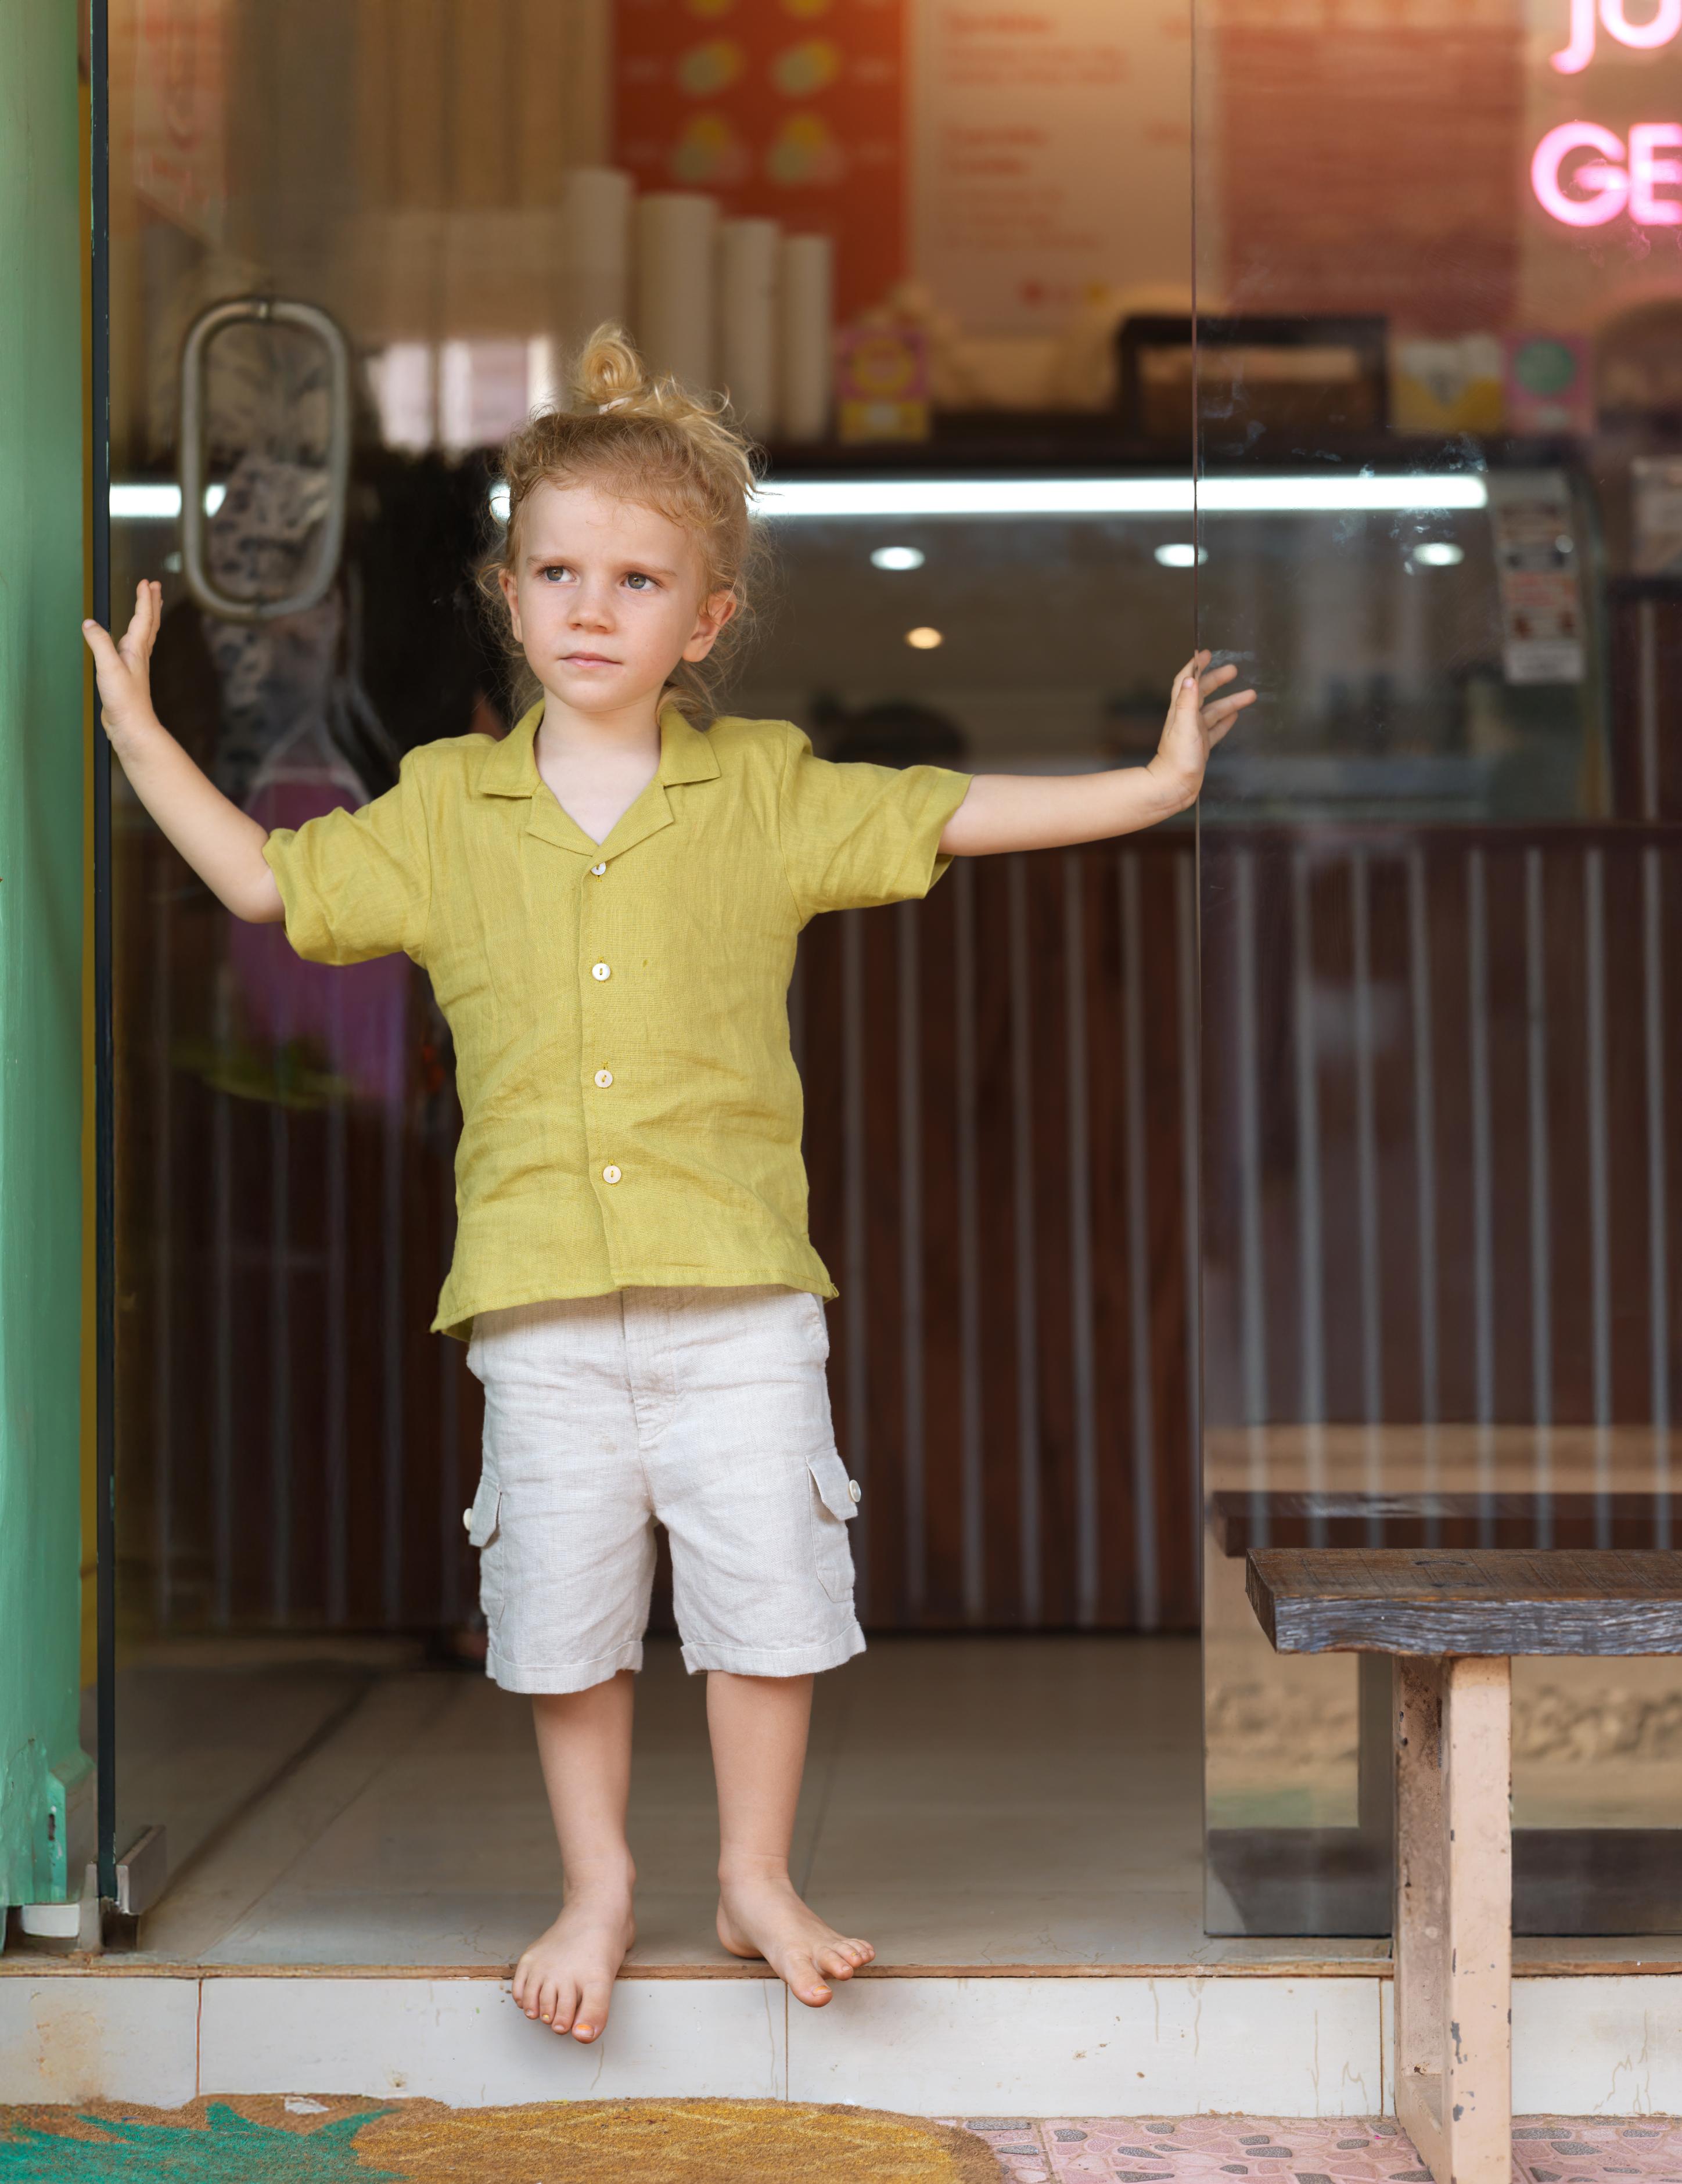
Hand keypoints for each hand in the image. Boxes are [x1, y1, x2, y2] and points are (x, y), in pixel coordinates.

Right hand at [82, 579, 162, 745]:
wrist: (131, 727)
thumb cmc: (124, 701)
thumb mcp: (109, 668)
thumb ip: (99, 643)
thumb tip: (89, 623)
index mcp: (136, 650)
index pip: (143, 618)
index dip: (144, 599)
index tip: (147, 582)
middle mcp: (138, 655)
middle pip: (149, 624)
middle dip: (151, 603)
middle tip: (155, 586)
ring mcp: (134, 665)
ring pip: (144, 635)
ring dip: (146, 618)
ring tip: (147, 607)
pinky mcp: (127, 675)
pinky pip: (133, 648)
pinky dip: (134, 636)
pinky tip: (127, 641)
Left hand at [1147, 650, 1256, 810]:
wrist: (1173, 786)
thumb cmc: (1176, 759)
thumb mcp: (1183, 727)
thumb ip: (1187, 702)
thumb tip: (1190, 678)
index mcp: (1181, 711)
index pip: (1186, 682)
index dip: (1195, 667)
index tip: (1205, 653)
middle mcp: (1187, 719)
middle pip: (1203, 693)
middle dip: (1218, 680)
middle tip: (1234, 670)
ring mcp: (1194, 733)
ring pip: (1215, 711)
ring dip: (1231, 701)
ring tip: (1251, 694)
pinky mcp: (1201, 746)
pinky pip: (1216, 729)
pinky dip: (1226, 721)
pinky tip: (1235, 716)